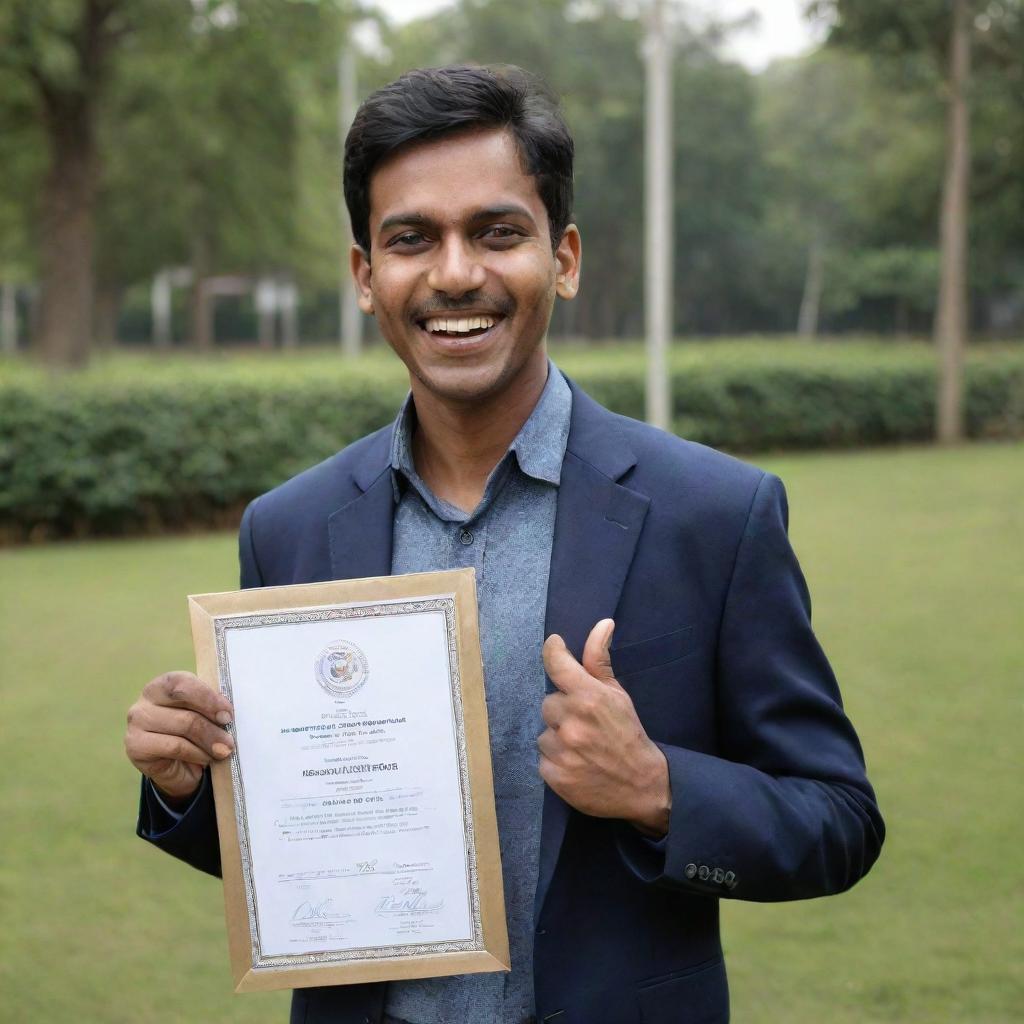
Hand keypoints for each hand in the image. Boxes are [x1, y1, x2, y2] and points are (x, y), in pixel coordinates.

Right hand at [124, 671, 234, 804]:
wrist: (178, 768)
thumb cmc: (194, 734)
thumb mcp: (205, 716)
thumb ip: (212, 707)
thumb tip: (226, 711)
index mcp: (163, 685)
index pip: (182, 682)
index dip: (207, 697)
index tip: (228, 714)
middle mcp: (145, 700)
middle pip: (184, 706)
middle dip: (212, 724)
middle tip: (230, 740)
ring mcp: (137, 723)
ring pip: (182, 727)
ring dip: (208, 742)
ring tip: (223, 751)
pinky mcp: (136, 746)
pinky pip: (174, 747)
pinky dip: (196, 753)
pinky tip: (206, 759)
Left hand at [539, 619, 670, 835]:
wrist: (642, 787)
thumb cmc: (629, 735)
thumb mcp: (618, 695)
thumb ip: (600, 661)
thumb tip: (603, 623)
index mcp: (590, 697)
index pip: (557, 664)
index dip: (552, 650)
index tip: (554, 645)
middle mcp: (572, 722)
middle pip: (548, 703)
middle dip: (563, 710)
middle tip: (584, 722)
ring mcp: (562, 751)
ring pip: (544, 733)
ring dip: (558, 737)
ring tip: (582, 747)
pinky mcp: (554, 776)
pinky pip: (543, 758)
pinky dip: (556, 760)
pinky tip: (576, 763)